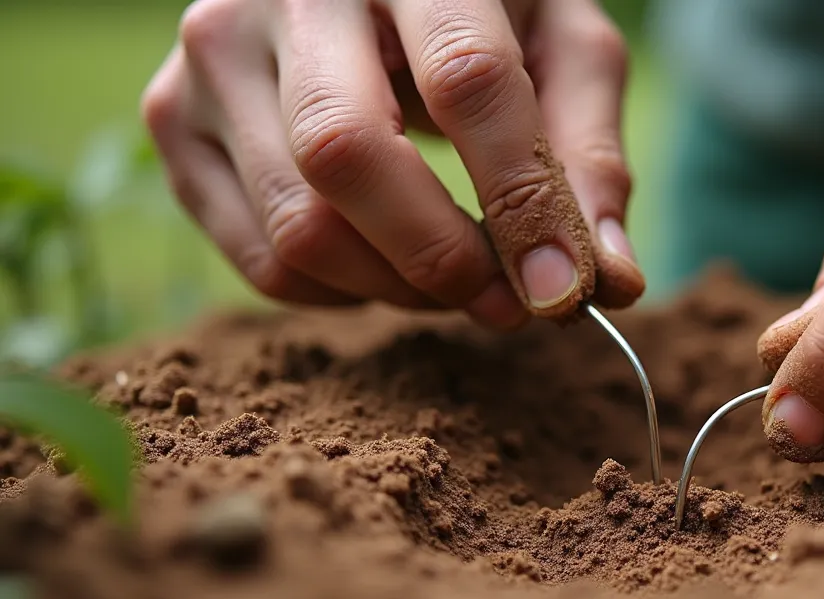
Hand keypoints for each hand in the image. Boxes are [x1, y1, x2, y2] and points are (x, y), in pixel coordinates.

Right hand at [141, 0, 643, 327]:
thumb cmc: (484, 12)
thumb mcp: (561, 50)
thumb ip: (589, 155)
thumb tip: (607, 282)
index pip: (467, 80)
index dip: (520, 199)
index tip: (564, 290)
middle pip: (349, 157)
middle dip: (442, 258)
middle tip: (508, 302)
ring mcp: (213, 55)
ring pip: (299, 225)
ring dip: (399, 289)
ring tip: (458, 276)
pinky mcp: (175, 119)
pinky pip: (260, 260)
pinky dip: (342, 292)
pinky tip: (386, 260)